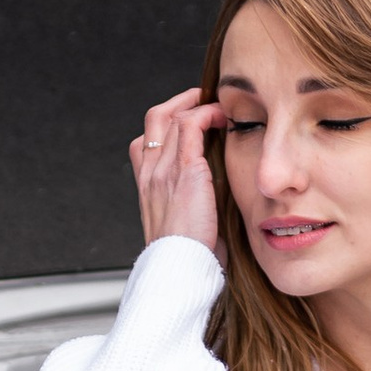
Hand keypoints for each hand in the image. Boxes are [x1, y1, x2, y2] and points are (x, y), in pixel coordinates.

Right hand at [132, 87, 226, 250]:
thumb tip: (216, 196)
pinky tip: (223, 118)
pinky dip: (208, 114)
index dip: (168, 124)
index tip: (192, 122)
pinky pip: (191, 124)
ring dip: (198, 104)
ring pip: (172, 115)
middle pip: (155, 118)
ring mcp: (163, 170)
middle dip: (180, 101)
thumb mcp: (185, 227)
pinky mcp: (184, 171)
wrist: (179, 271)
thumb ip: (193, 204)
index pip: (146, 141)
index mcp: (147, 187)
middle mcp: (150, 173)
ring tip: (219, 108)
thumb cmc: (188, 257)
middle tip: (204, 100)